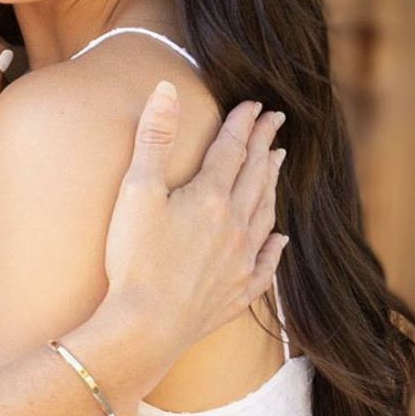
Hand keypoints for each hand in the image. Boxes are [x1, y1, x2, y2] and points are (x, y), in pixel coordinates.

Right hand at [99, 82, 287, 389]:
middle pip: (255, 176)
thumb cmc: (134, 258)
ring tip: (277, 165)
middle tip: (275, 123)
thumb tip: (166, 88)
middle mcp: (235, 226)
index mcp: (211, 197)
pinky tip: (280, 238)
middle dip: (264, 145)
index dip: (243, 124)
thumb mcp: (137, 190)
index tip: (254, 105)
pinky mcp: (236, 292)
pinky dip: (275, 245)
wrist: (145, 327)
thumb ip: (154, 137)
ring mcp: (240, 261)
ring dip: (272, 185)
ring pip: (265, 213)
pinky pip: (266, 263)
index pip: (233, 149)